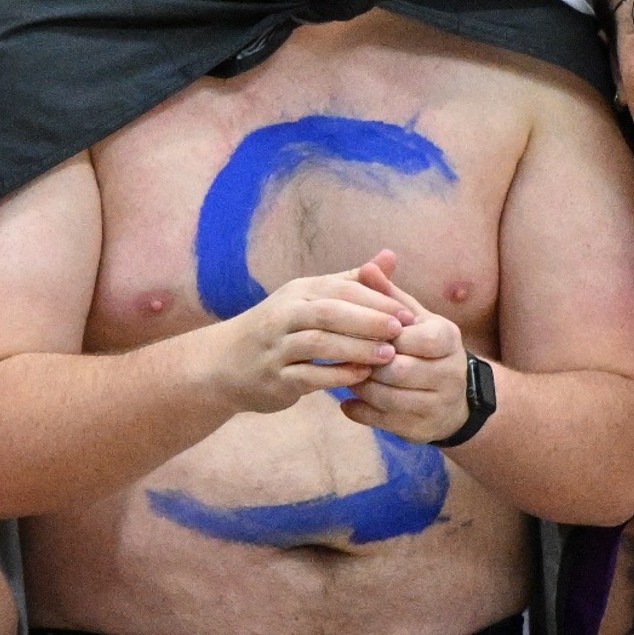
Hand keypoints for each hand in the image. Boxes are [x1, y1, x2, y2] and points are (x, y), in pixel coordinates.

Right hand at [200, 250, 413, 415]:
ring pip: (318, 343)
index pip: (339, 289)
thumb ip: (352, 281)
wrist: (225, 363)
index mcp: (297, 292)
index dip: (375, 300)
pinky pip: (308, 376)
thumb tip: (390, 257)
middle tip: (401, 332)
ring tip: (387, 356)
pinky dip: (336, 375)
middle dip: (368, 321)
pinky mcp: (274, 378)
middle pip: (329, 312)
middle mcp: (284, 315)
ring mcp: (276, 347)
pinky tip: (361, 377)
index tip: (408, 314)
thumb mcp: (311, 298)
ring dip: (356, 349)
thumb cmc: (280, 328)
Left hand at [332, 258, 475, 441]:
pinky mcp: (421, 430)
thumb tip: (369, 265)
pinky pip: (381, 421)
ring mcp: (438, 405)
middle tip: (344, 355)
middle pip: (397, 370)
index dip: (383, 336)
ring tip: (345, 373)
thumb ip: (388, 295)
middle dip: (366, 362)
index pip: (414, 337)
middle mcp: (450, 374)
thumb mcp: (412, 317)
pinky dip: (358, 410)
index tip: (361, 331)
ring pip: (387, 398)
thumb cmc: (422, 347)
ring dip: (359, 386)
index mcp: (448, 338)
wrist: (450, 397)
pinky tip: (348, 400)